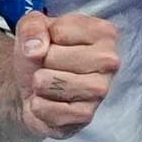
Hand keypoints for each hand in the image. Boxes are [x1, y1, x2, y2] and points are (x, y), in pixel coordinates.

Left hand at [11, 4, 121, 139]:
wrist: (32, 86)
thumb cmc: (41, 52)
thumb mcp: (32, 26)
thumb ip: (31, 27)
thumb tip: (35, 50)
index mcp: (103, 33)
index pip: (58, 32)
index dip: (43, 38)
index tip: (52, 44)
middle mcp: (109, 61)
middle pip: (52, 57)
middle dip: (40, 62)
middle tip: (49, 66)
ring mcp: (101, 90)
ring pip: (50, 83)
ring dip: (38, 84)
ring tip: (48, 83)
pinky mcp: (86, 115)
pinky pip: (48, 109)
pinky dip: (38, 106)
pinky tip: (48, 101)